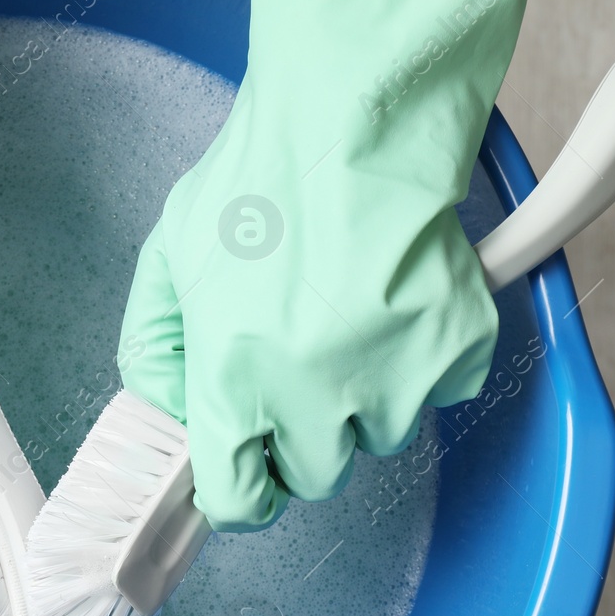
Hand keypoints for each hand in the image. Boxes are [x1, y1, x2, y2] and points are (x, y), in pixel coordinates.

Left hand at [118, 0, 573, 530]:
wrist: (353, 114)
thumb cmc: (259, 178)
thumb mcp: (170, 259)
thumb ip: (156, 347)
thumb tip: (168, 409)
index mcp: (235, 380)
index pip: (238, 501)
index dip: (242, 487)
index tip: (248, 467)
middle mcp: (316, 394)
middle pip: (316, 474)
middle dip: (306, 433)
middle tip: (301, 366)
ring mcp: (396, 376)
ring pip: (384, 433)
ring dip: (368, 394)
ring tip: (352, 315)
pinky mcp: (457, 347)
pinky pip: (443, 387)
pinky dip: (426, 355)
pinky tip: (399, 296)